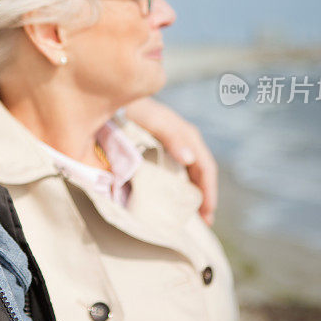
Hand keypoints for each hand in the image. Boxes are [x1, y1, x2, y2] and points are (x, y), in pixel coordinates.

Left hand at [124, 97, 217, 225]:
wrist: (111, 97)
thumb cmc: (132, 106)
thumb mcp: (154, 119)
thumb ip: (172, 135)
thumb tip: (190, 158)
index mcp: (185, 135)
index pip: (205, 167)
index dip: (209, 191)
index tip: (207, 215)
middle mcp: (182, 139)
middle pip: (200, 172)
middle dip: (204, 197)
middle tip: (203, 223)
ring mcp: (170, 142)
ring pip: (188, 172)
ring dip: (191, 193)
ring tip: (190, 216)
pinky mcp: (156, 146)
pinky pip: (174, 169)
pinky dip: (177, 185)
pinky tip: (170, 199)